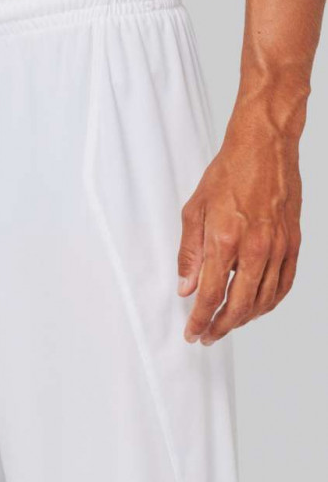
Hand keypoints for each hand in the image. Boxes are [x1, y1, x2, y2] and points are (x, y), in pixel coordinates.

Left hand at [178, 111, 301, 344]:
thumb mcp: (194, 211)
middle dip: (221, 327)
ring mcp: (278, 247)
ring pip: (264, 300)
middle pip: (239, 306)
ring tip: (229, 322)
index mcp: (225, 240)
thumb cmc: (228, 172)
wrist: (264, 145)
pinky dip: (270, 302)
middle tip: (209, 336)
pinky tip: (258, 306)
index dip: (200, 321)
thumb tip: (186, 287)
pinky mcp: (294, 242)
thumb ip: (190, 254)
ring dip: (245, 318)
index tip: (193, 334)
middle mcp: (255, 248)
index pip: (210, 296)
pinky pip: (284, 284)